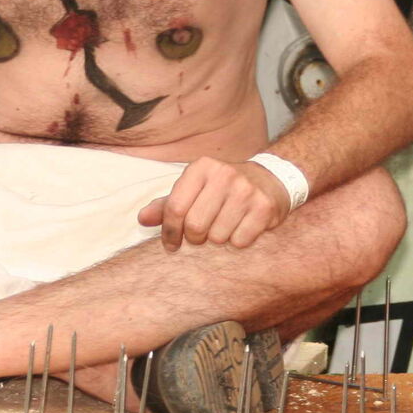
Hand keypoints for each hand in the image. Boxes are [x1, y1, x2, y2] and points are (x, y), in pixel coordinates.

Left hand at [137, 157, 291, 250]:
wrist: (270, 179)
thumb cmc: (223, 188)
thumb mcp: (195, 188)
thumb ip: (168, 204)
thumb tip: (142, 219)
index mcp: (201, 167)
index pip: (175, 208)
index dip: (169, 232)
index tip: (172, 244)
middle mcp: (224, 174)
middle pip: (195, 225)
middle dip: (195, 238)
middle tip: (201, 236)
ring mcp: (246, 190)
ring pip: (218, 236)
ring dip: (218, 239)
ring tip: (224, 227)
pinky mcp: (264, 206)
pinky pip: (240, 240)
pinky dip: (238, 241)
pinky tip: (241, 228)